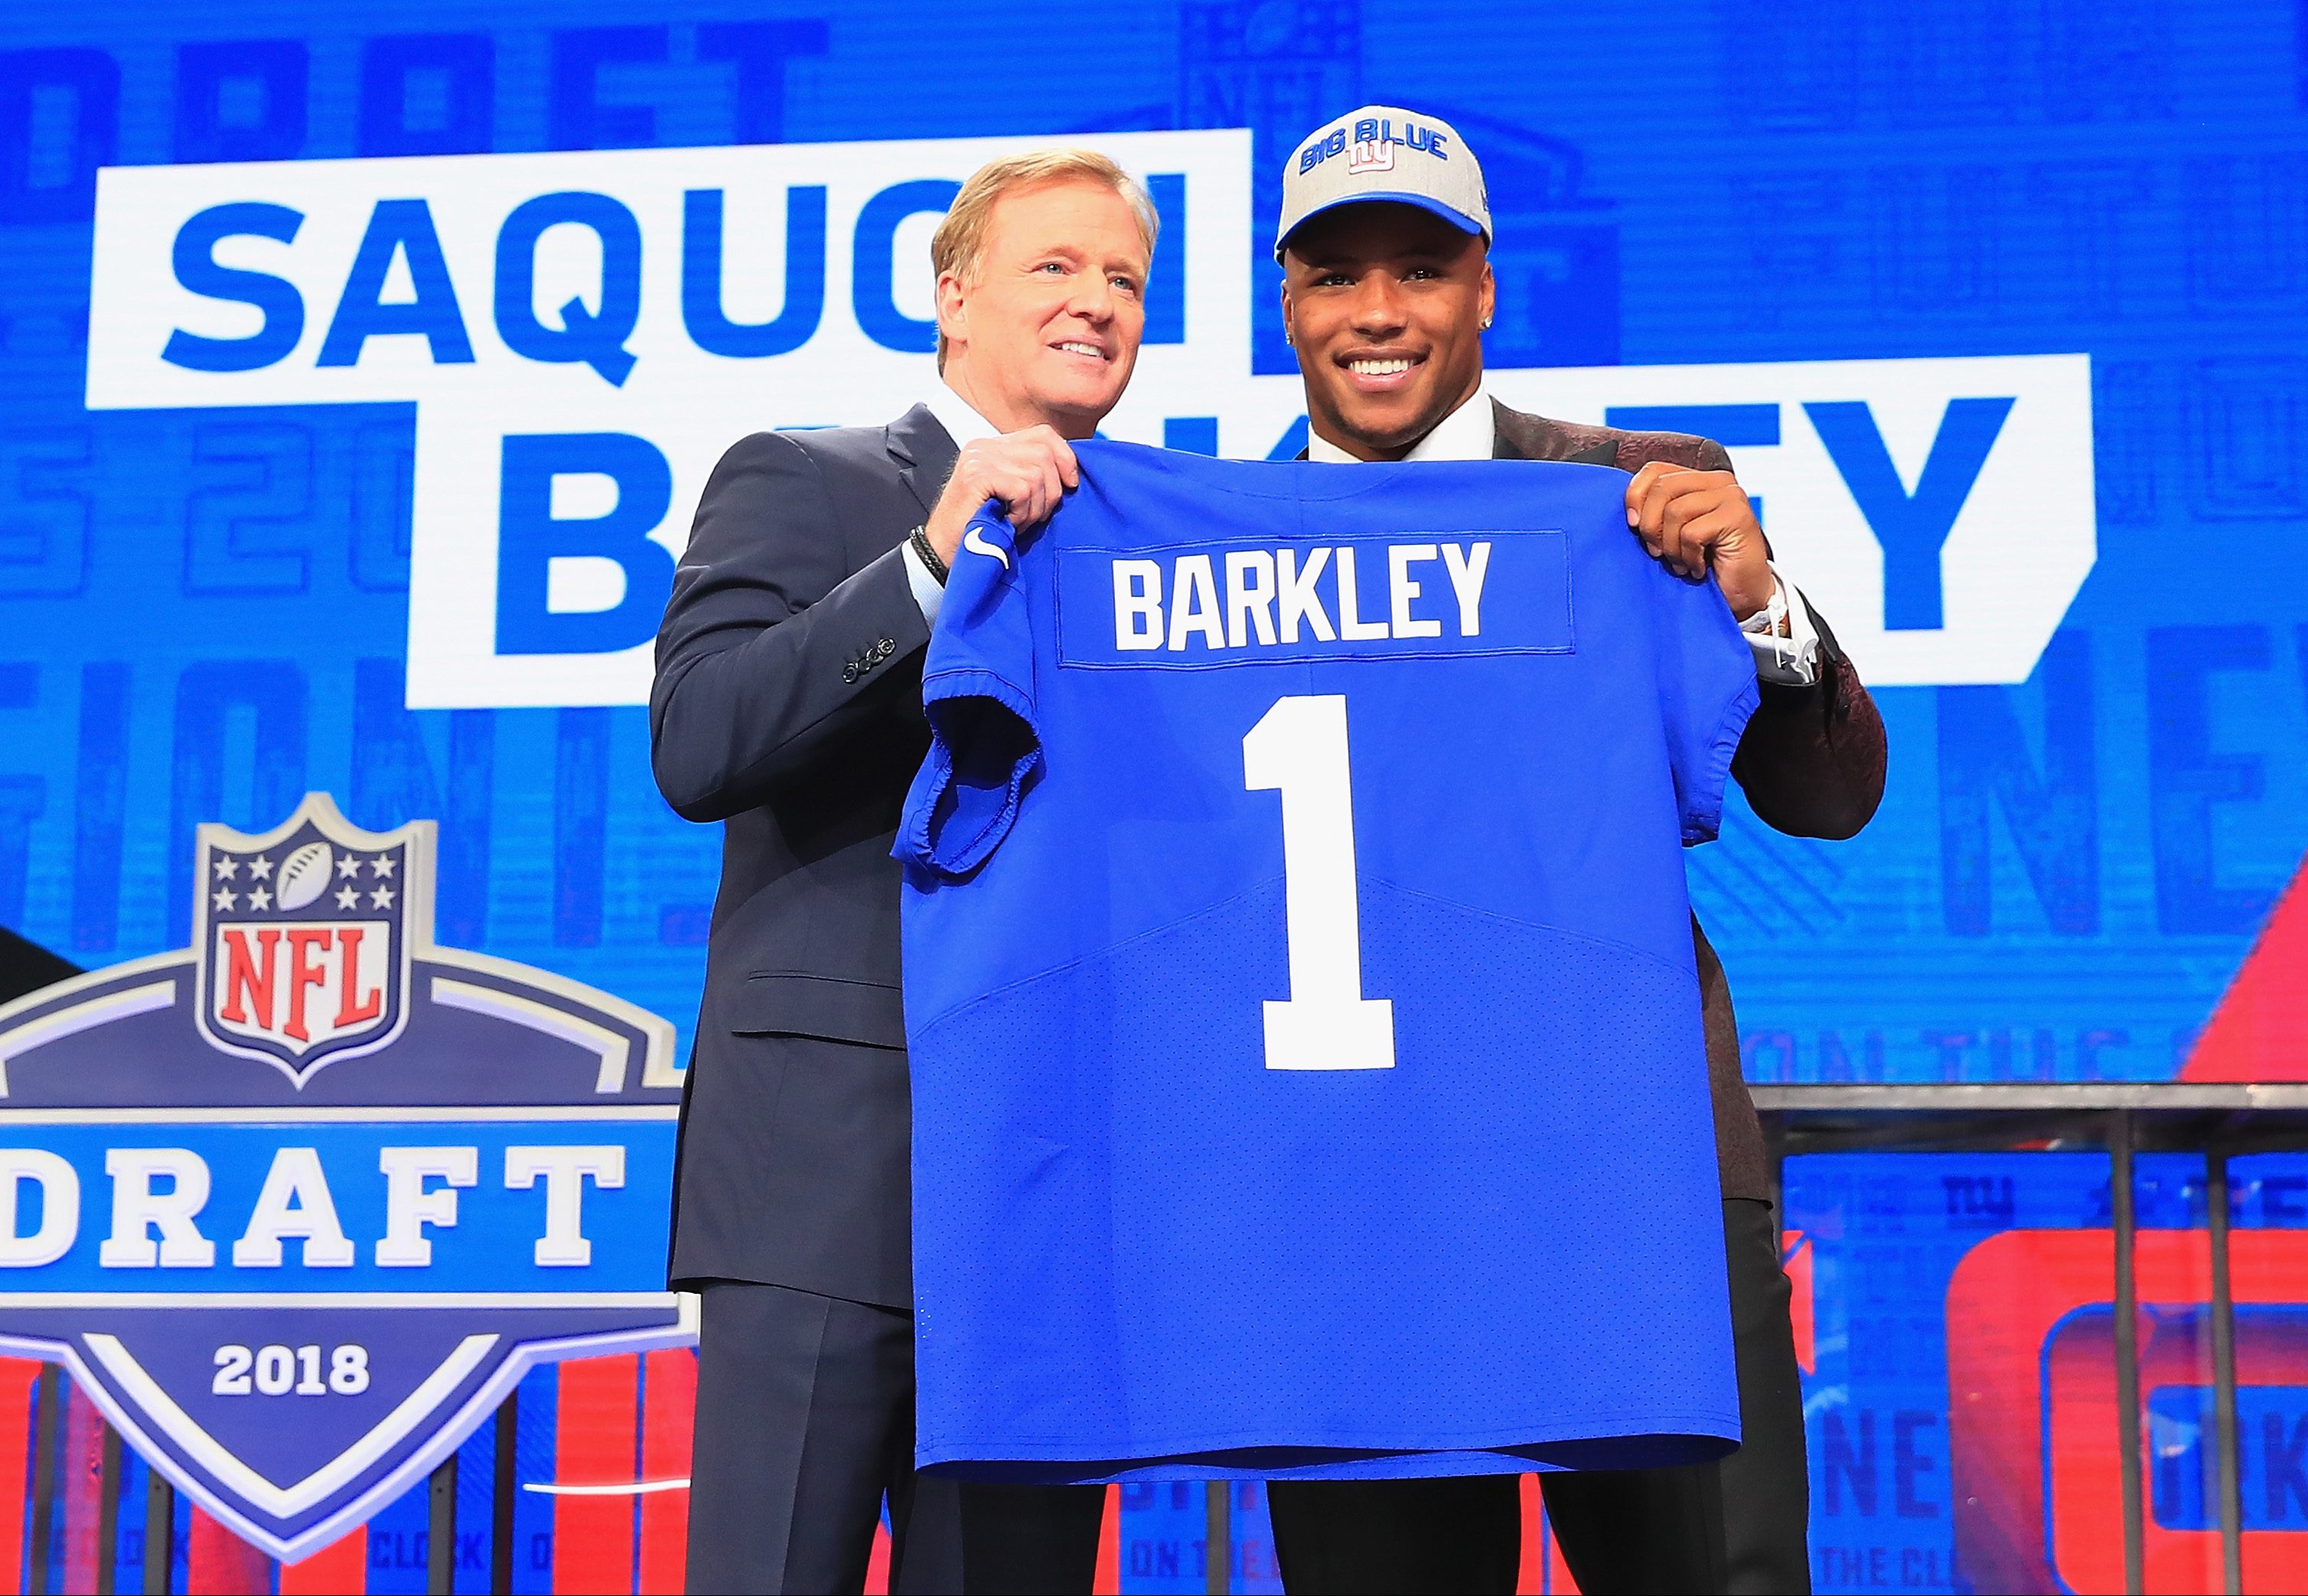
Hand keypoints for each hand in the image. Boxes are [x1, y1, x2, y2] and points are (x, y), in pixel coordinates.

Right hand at [924, 426, 1079, 564]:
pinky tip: (1007, 522)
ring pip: (1037, 474)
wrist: (945, 552)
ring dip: (1035, 508)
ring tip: (1017, 522)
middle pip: (1045, 454)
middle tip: (1035, 516)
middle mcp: (985, 446)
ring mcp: (979, 459)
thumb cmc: (982, 528)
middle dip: (1051, 491)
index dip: (1065, 457)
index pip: (1044, 434)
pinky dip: (1022, 513)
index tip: (1071, 485)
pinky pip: (1022, 489)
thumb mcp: (1012, 496)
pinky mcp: (976, 476)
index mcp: (994, 446)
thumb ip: (1033, 475)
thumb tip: (1072, 473)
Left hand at [1624, 461, 1774, 621]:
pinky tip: (1698, 567)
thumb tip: (1630, 514)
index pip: (1654, 470)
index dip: (1635, 496)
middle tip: (1658, 552)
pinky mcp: (1738, 516)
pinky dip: (1688, 556)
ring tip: (1681, 563)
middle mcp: (1717, 481)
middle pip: (1661, 488)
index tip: (1633, 526)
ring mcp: (1730, 496)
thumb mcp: (1671, 534)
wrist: (1741, 594)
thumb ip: (1655, 512)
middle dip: (1650, 526)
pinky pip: (1692, 533)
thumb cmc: (1704, 564)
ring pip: (1675, 511)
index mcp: (1698, 479)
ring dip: (1671, 547)